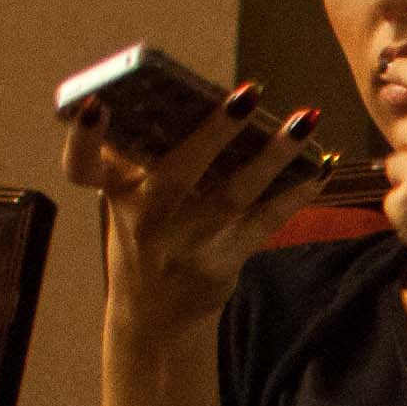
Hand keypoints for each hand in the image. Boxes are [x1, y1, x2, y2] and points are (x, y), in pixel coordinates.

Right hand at [65, 77, 335, 334]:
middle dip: (213, 132)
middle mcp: (146, 217)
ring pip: (235, 194)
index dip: (84, 136)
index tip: (96, 103)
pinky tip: (324, 163)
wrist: (155, 315)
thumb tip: (187, 91)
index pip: (82, 165)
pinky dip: (298, 191)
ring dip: (274, 155)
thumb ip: (142, 152)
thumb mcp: (127, 196)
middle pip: (176, 172)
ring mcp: (187, 241)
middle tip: (248, 93)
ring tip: (305, 120)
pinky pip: (267, 220)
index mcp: (113, 190)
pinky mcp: (223, 259)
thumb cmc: (145, 231)